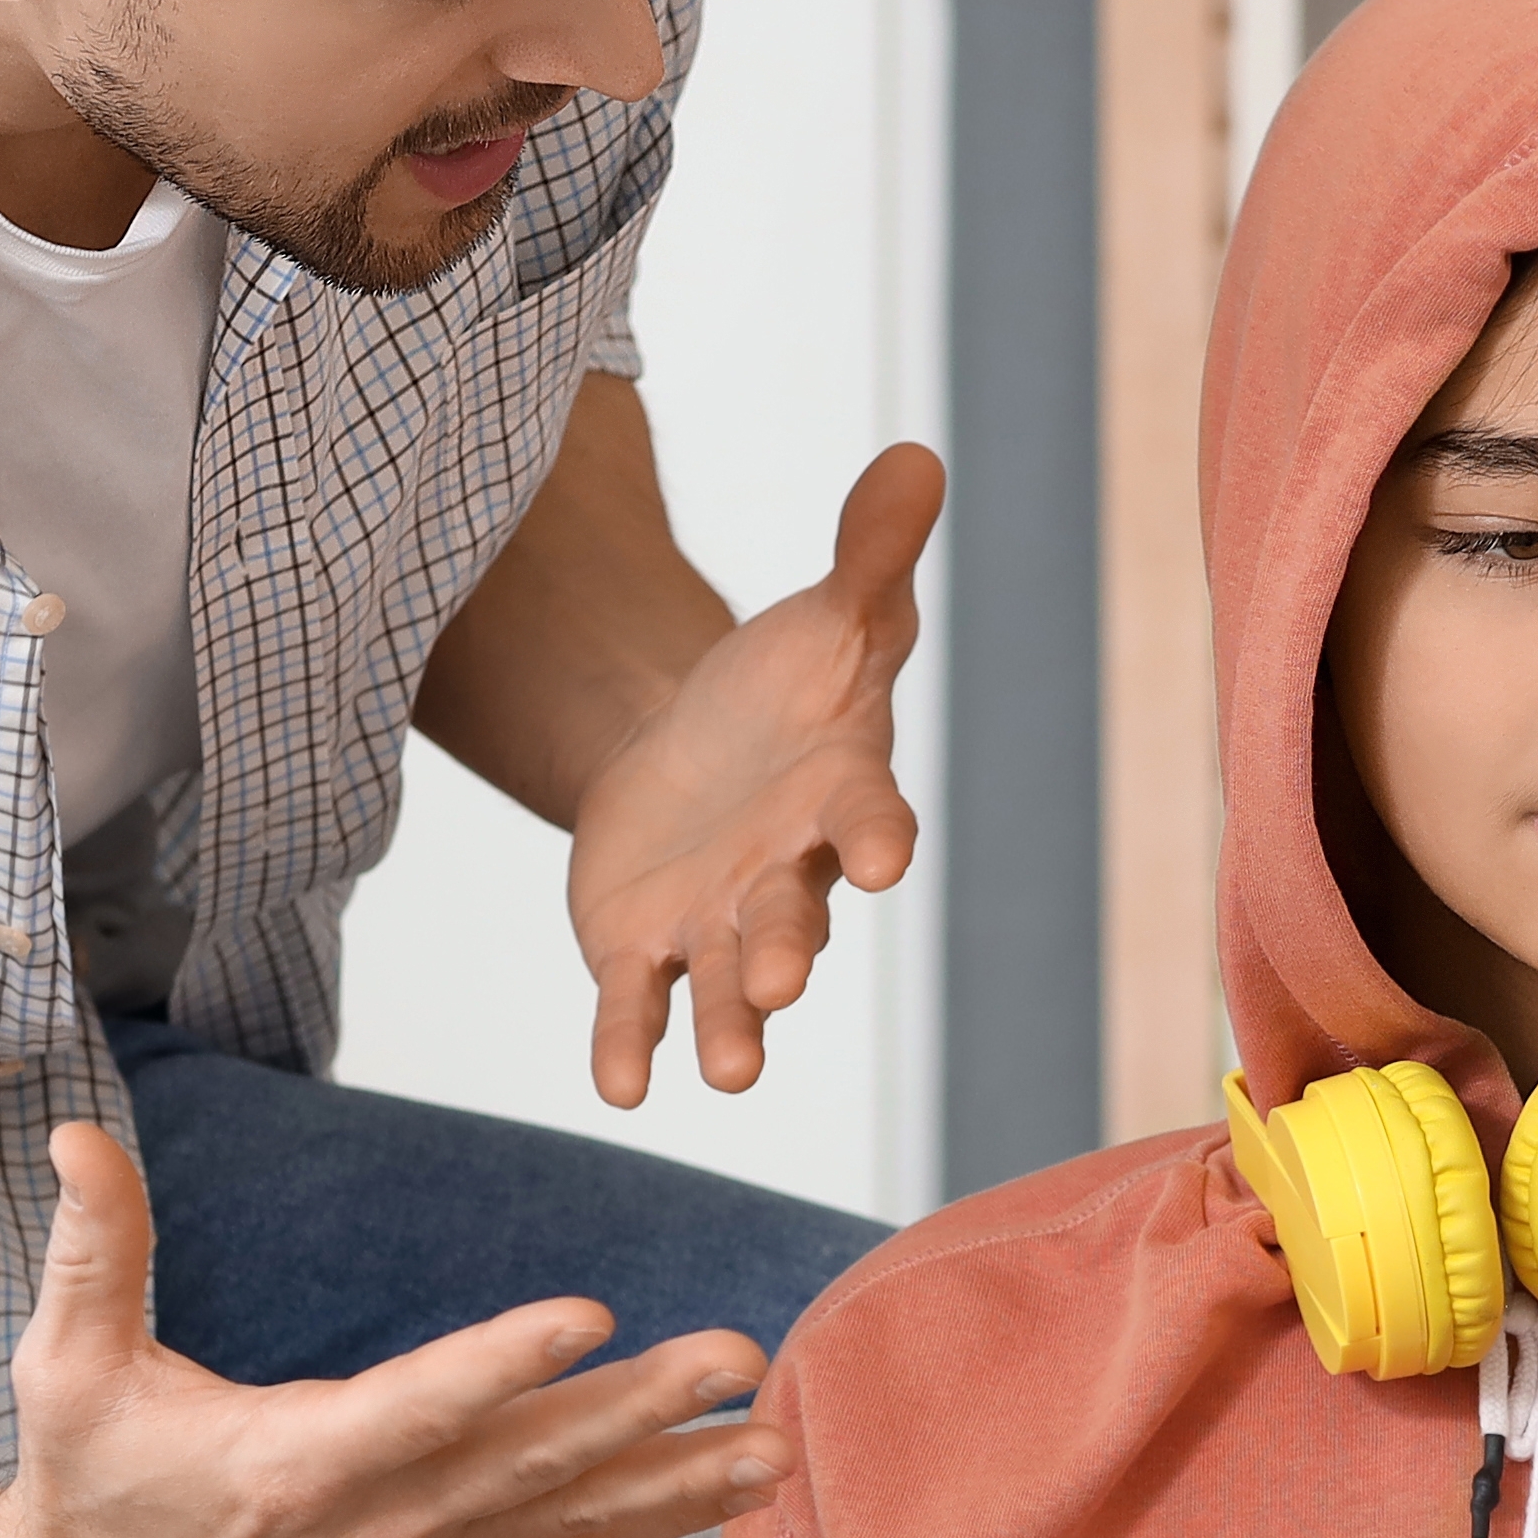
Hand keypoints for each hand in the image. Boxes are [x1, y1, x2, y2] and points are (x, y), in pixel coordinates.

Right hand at [0, 1120, 777, 1537]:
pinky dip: (649, 1523)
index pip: (417, 1407)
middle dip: (643, 1412)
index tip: (590, 1316)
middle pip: (527, 1460)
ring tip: (774, 1450)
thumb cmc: (89, 1477)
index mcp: (292, 1466)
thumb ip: (93, 1248)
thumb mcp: (66, 1362)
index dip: (502, 1363)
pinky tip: (728, 1495)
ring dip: (678, 1482)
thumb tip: (77, 1135)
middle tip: (737, 1360)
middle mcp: (374, 1523)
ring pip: (567, 1516)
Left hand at [564, 444, 939, 1103]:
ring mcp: (718, 921)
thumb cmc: (790, 688)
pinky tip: (621, 1084)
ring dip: (729, 1022)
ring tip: (726, 1069)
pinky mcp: (646, 946)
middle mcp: (789, 874)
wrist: (702, 750)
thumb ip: (870, 554)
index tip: (886, 859)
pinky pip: (639, 1003)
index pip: (867, 817)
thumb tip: (917, 454)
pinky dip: (631, 1042)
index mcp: (841, 795)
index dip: (876, 835)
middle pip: (793, 916)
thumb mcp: (830, 614)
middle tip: (784, 982)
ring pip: (726, 979)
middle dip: (787, 949)